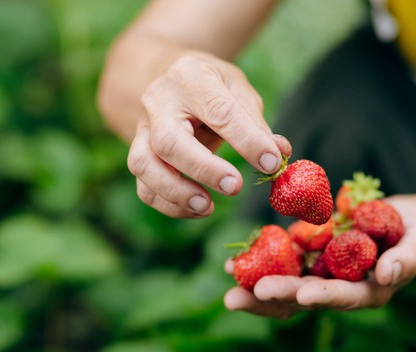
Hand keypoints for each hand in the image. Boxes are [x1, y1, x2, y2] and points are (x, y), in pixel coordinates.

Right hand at [127, 52, 290, 217]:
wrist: (170, 80)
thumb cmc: (211, 86)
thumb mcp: (237, 88)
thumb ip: (255, 122)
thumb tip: (279, 153)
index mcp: (190, 77)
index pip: (219, 111)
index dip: (247, 140)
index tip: (271, 163)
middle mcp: (158, 102)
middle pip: (169, 141)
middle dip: (204, 169)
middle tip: (235, 187)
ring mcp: (141, 130)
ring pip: (145, 166)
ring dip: (176, 192)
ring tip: (207, 207)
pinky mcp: (137, 155)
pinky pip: (145, 187)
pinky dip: (169, 205)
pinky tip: (198, 209)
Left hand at [223, 196, 415, 318]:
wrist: (404, 222)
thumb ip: (407, 259)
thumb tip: (389, 274)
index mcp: (367, 292)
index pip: (341, 298)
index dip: (321, 296)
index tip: (301, 295)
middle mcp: (339, 288)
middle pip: (302, 299)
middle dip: (271, 298)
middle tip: (238, 298)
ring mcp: (321, 273)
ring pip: (285, 284)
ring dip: (255, 284)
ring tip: (228, 278)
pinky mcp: (309, 255)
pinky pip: (281, 260)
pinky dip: (259, 260)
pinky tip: (234, 261)